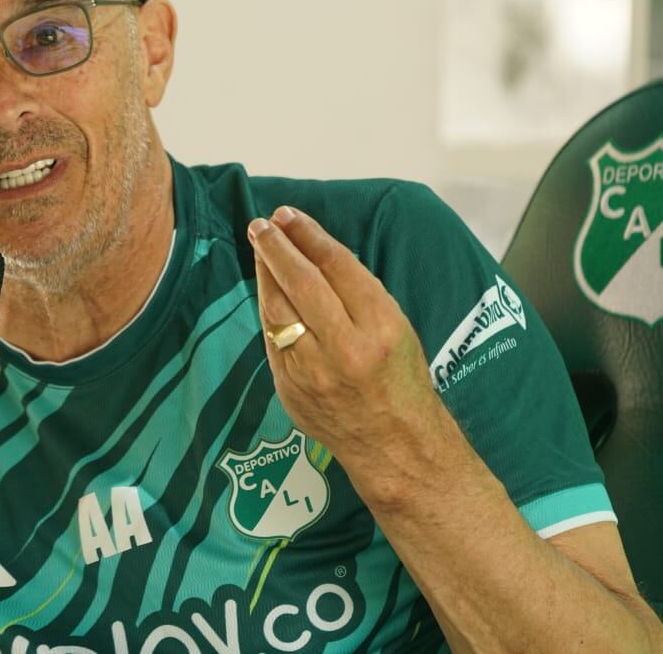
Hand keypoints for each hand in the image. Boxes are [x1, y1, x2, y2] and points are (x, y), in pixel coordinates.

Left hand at [247, 206, 435, 458]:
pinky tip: (266, 289)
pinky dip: (268, 308)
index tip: (290, 216)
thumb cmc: (402, 381)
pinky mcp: (289, 388)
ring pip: (278, 309)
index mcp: (381, 327)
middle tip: (263, 224)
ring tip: (260, 246)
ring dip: (265, 273)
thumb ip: (358, 295)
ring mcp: (312, 371)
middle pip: (301, 282)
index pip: (336, 266)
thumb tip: (314, 253)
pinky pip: (272, 337)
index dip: (309, 235)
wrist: (395, 446)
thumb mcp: (398, 329)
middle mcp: (345, 347)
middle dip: (278, 247)